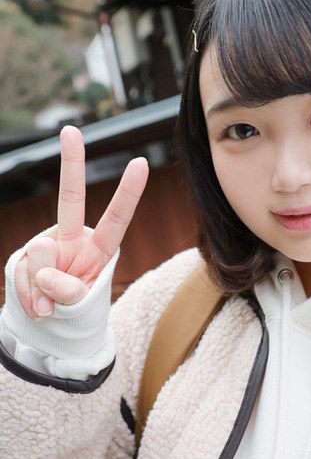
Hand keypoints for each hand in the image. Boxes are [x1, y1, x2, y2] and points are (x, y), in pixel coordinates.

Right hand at [15, 126, 148, 318]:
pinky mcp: (23, 258)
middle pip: (71, 199)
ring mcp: (46, 247)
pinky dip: (28, 297)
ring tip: (51, 307)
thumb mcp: (82, 307)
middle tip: (70, 130)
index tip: (140, 163)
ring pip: (41, 253)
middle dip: (71, 164)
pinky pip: (22, 273)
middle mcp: (72, 239)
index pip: (116, 218)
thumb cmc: (76, 312)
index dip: (128, 192)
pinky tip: (37, 307)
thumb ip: (69, 292)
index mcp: (98, 248)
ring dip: (43, 288)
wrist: (50, 328)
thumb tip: (46, 276)